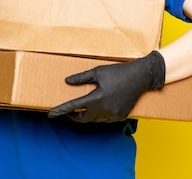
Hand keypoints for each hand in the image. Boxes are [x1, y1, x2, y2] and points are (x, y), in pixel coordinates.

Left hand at [47, 51, 164, 122]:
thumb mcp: (98, 72)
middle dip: (74, 116)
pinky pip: (105, 119)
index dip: (61, 111)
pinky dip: (99, 115)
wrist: (140, 77)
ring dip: (88, 115)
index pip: (73, 107)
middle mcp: (104, 109)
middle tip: (68, 112)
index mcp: (96, 98)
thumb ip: (81, 78)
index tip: (51, 114)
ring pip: (95, 120)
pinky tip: (99, 107)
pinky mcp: (121, 116)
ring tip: (84, 107)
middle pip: (83, 119)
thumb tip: (67, 81)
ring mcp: (113, 114)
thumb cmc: (118, 72)